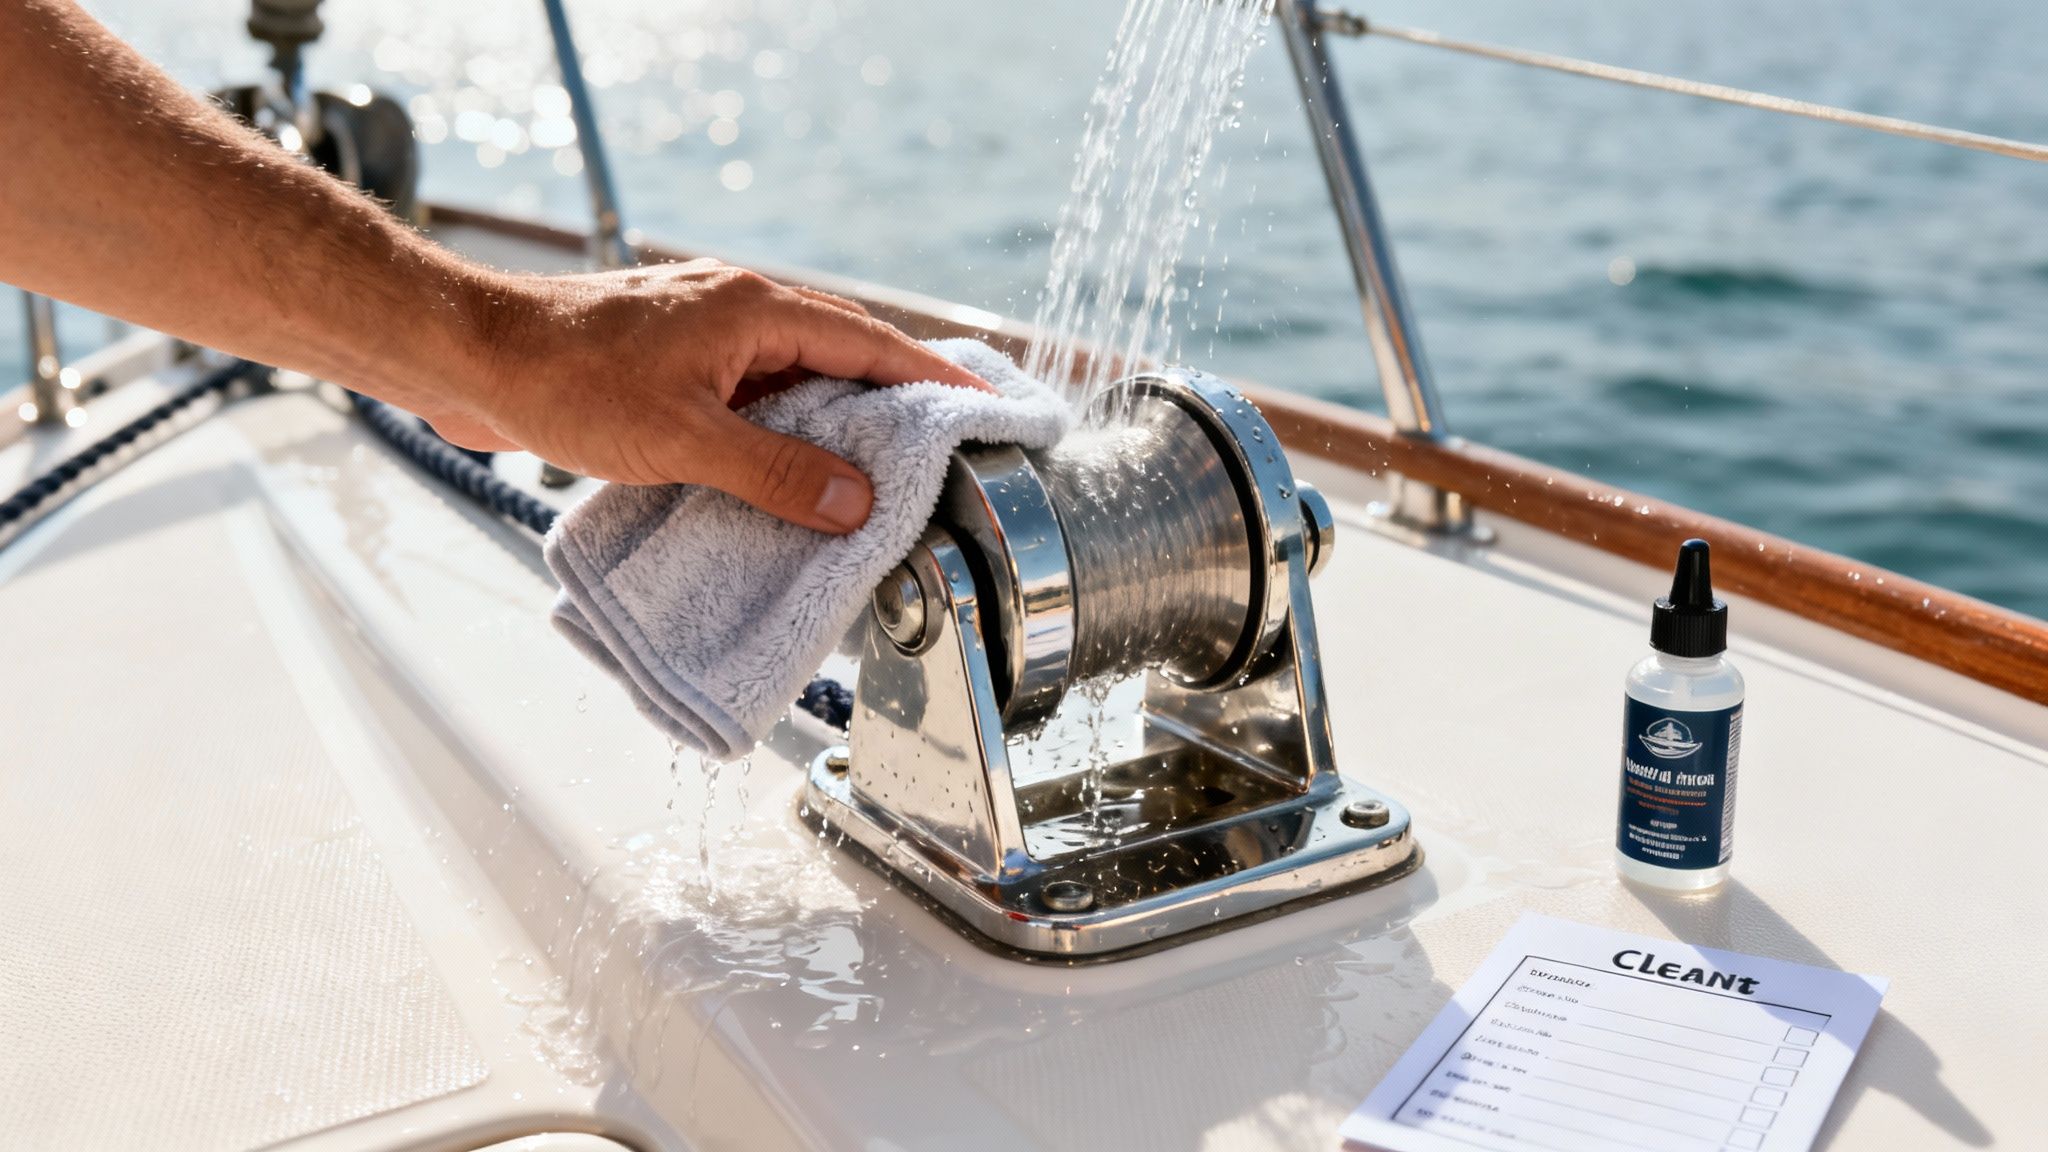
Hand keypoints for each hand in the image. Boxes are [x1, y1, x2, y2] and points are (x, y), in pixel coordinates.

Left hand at [425, 259, 992, 533]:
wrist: (468, 357)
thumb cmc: (565, 381)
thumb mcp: (683, 440)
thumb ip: (775, 472)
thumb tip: (855, 499)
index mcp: (754, 309)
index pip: (870, 341)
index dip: (931, 379)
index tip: (984, 407)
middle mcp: (735, 309)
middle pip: (839, 353)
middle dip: (891, 403)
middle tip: (942, 450)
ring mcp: (701, 332)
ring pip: (791, 376)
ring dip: (828, 423)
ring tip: (871, 478)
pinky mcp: (668, 361)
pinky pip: (747, 393)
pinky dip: (776, 430)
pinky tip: (782, 473)